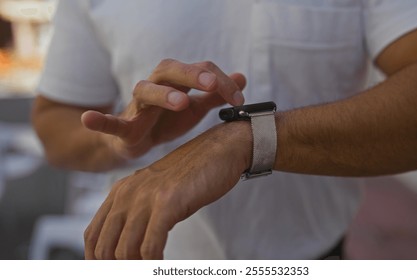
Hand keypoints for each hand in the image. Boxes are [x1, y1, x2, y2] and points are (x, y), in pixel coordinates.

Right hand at [81, 59, 245, 158]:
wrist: (138, 141)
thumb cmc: (167, 120)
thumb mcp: (196, 108)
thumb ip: (217, 93)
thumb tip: (242, 77)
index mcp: (177, 83)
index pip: (200, 71)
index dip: (221, 82)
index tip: (239, 98)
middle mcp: (156, 88)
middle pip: (170, 70)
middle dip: (192, 75)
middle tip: (212, 83)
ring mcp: (138, 107)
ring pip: (144, 91)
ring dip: (162, 94)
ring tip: (181, 102)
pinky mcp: (124, 127)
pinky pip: (110, 122)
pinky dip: (99, 121)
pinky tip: (89, 118)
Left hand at [84, 121, 251, 258]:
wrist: (219, 150)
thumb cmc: (191, 176)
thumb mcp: (156, 192)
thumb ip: (139, 213)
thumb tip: (129, 249)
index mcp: (120, 191)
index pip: (93, 237)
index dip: (97, 261)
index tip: (112, 271)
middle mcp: (127, 194)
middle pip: (104, 248)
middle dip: (117, 269)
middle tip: (137, 273)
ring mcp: (146, 197)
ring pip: (124, 252)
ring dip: (137, 269)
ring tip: (152, 271)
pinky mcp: (167, 203)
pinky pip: (150, 246)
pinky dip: (154, 263)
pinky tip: (163, 265)